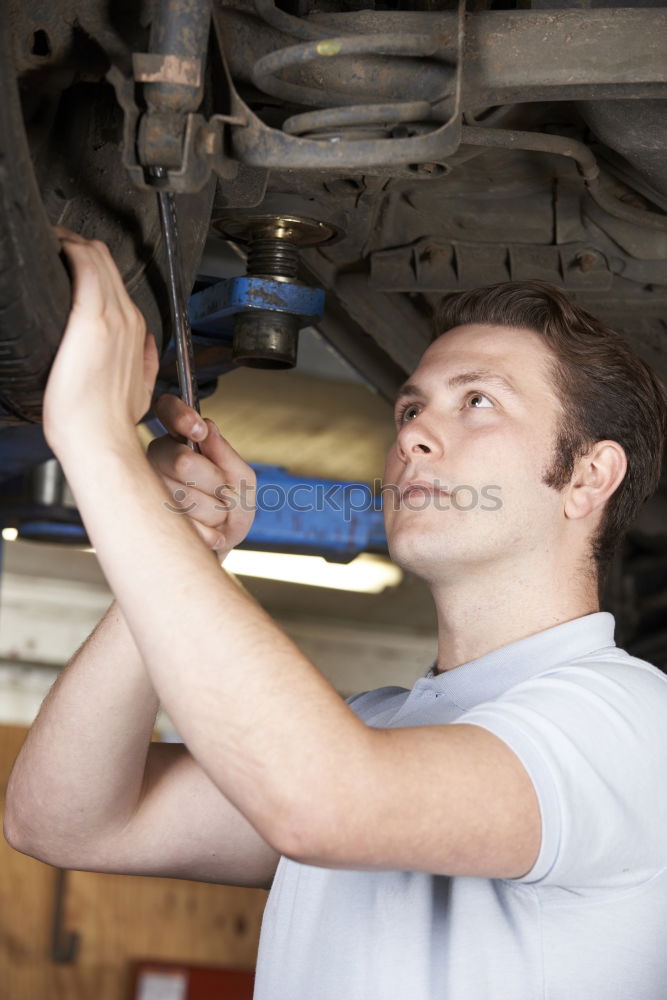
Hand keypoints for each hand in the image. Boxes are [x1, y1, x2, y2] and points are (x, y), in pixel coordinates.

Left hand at [43, 228, 158, 454]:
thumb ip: (143, 364)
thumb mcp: (140, 392)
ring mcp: (112, 317)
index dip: (87, 260)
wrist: (101, 440)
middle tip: (51, 245)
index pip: (113, 278)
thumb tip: (143, 347)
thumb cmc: (109, 422)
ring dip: (69, 243)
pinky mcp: (91, 320)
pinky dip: (67, 249)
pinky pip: (84, 265)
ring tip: (47, 245)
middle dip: (75, 244)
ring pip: (95, 256)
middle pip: (104, 259)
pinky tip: (51, 249)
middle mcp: (127, 319)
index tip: (65, 258)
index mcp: (135, 332)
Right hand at [148, 393, 256, 555]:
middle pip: (183, 462)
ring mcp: (146, 489)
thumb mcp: (242, 482)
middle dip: (216, 483)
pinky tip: (208, 533)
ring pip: (184, 497)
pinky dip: (207, 534)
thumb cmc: (229, 512)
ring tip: (214, 516)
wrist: (218, 552)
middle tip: (222, 493)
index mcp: (179, 441)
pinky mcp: (145, 520)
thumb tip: (208, 428)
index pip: (168, 410)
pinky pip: (183, 525)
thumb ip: (227, 456)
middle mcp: (156, 459)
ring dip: (214, 513)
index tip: (200, 431)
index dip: (181, 417)